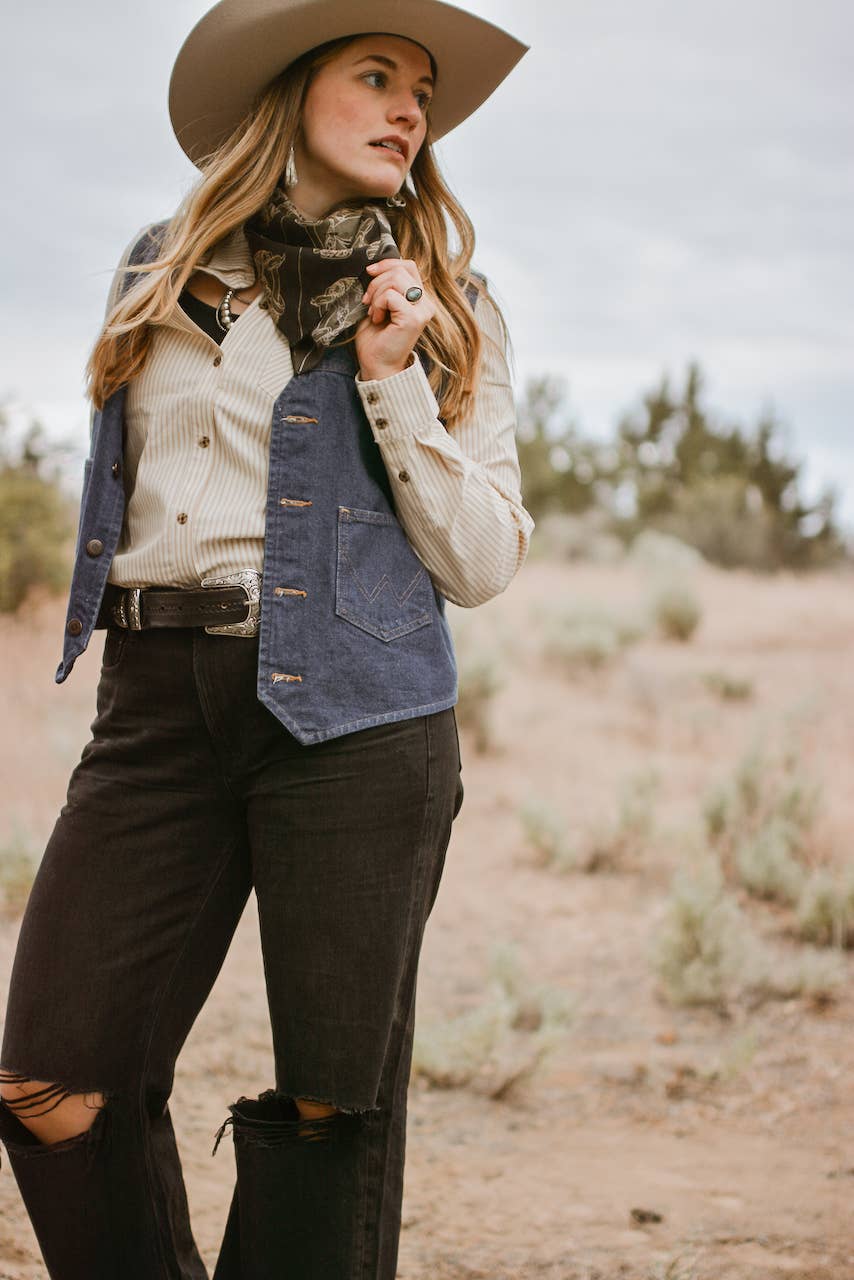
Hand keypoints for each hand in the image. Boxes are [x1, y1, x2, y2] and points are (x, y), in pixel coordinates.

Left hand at [355, 258, 435, 380]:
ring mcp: (422, 311)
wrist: (377, 365)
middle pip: (400, 269)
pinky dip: (377, 304)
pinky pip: (390, 295)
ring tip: (373, 311)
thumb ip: (387, 286)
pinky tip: (377, 319)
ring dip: (376, 294)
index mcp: (420, 298)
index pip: (408, 266)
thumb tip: (376, 266)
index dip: (387, 263)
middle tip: (367, 301)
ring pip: (395, 279)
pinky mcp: (413, 318)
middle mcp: (426, 303)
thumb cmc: (377, 338)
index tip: (370, 272)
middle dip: (376, 282)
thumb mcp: (382, 304)